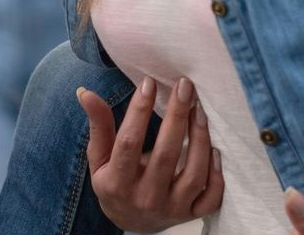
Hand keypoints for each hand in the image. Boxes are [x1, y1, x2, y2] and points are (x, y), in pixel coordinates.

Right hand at [78, 77, 223, 230]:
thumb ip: (98, 126)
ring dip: (200, 139)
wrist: (130, 222)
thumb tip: (85, 92)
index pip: (129, 142)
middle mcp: (145, 198)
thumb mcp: (99, 158)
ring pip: (194, 175)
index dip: (139, 110)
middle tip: (184, 86)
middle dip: (177, 116)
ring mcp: (171, 208)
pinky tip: (216, 149)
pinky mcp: (190, 215)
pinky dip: (217, 175)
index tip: (149, 83)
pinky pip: (211, 198)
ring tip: (200, 110)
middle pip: (166, 155)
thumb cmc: (113, 182)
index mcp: (117, 182)